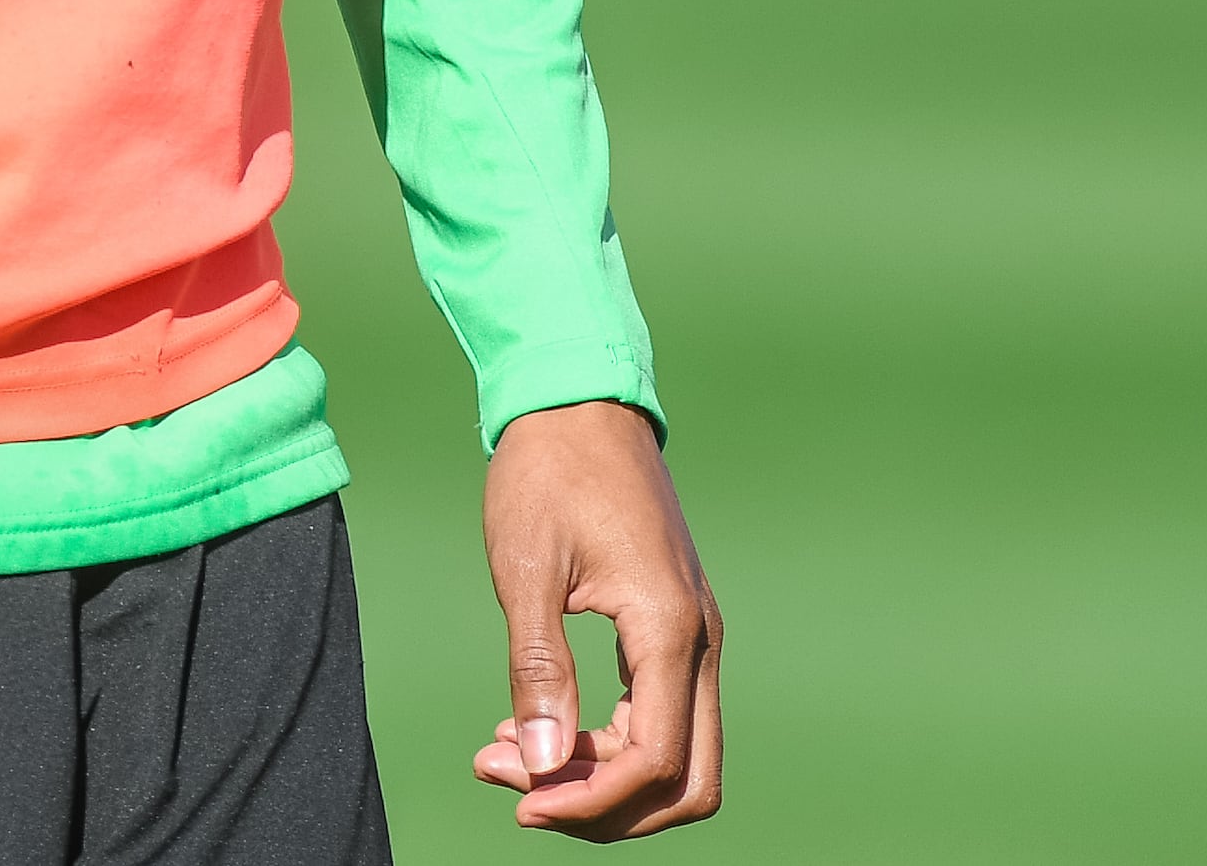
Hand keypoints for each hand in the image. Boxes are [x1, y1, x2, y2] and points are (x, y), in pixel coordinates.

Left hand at [469, 401, 723, 836]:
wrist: (579, 400)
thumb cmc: (548, 472)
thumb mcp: (528, 571)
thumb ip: (538, 671)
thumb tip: (539, 765)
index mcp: (668, 627)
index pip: (655, 761)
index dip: (590, 800)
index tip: (520, 799)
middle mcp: (698, 640)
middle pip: (685, 781)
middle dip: (605, 806)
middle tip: (519, 791)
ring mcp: (692, 635)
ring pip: (674, 755)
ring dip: (599, 776)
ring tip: (508, 754)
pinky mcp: (672, 628)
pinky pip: (657, 715)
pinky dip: (605, 742)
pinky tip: (534, 728)